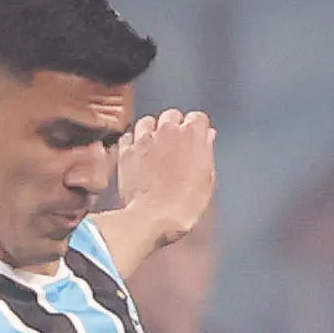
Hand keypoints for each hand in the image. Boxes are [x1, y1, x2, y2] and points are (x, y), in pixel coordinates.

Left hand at [115, 110, 216, 248]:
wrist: (152, 218)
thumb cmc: (184, 205)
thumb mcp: (207, 181)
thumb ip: (207, 153)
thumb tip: (207, 137)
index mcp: (192, 135)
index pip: (198, 117)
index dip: (199, 128)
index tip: (198, 139)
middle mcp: (167, 130)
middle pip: (172, 115)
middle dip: (175, 126)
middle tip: (176, 145)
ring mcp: (144, 139)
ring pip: (148, 121)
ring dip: (152, 130)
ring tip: (155, 146)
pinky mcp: (126, 151)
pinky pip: (128, 136)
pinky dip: (133, 142)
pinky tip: (138, 153)